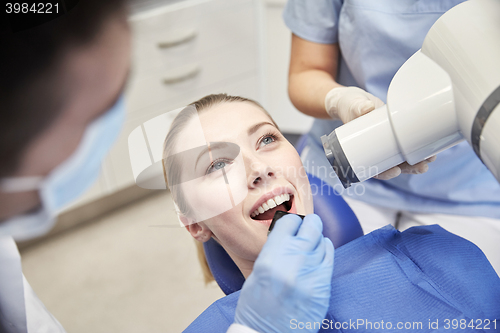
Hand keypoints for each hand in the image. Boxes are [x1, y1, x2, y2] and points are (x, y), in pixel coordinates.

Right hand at [234, 214, 333, 332]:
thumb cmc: (257, 308)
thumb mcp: (257, 273)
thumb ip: (273, 251)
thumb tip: (288, 234)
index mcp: (270, 259)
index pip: (288, 223)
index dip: (290, 221)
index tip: (291, 223)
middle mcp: (292, 264)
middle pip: (311, 227)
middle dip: (309, 224)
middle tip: (307, 225)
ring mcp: (310, 276)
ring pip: (322, 241)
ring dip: (316, 239)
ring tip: (311, 242)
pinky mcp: (322, 288)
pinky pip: (329, 259)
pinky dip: (325, 251)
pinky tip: (320, 251)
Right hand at [325, 86, 435, 179]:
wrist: (355, 100)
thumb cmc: (349, 106)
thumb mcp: (351, 106)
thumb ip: (357, 107)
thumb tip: (367, 109)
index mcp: (361, 152)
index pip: (373, 168)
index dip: (384, 173)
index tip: (395, 171)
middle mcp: (376, 150)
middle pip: (392, 165)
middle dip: (408, 168)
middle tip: (423, 166)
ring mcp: (387, 142)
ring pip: (402, 157)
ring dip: (417, 160)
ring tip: (431, 158)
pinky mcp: (396, 133)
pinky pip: (407, 143)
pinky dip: (418, 146)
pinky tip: (430, 146)